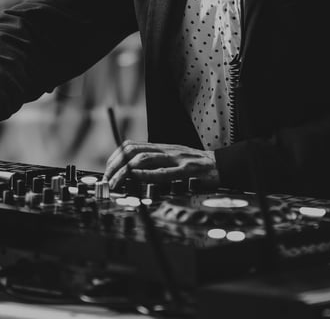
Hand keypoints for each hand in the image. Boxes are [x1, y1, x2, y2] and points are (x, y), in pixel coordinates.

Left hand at [103, 141, 218, 190]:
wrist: (221, 165)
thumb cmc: (197, 165)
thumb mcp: (174, 158)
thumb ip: (157, 162)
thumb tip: (133, 172)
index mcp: (162, 147)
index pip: (132, 146)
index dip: (116, 157)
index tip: (108, 171)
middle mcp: (166, 150)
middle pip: (133, 151)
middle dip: (115, 165)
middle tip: (107, 180)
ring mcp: (176, 159)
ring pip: (144, 158)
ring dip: (125, 171)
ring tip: (116, 183)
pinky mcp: (186, 171)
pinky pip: (163, 172)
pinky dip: (145, 174)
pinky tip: (135, 178)